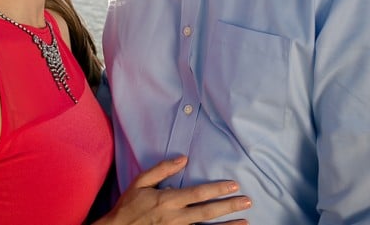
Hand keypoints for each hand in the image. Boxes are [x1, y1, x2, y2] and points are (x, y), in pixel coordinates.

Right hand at [96, 157, 250, 224]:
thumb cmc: (129, 204)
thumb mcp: (140, 182)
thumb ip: (161, 169)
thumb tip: (182, 159)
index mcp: (167, 200)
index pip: (198, 193)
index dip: (217, 189)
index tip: (233, 185)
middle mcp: (176, 217)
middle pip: (208, 211)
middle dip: (229, 206)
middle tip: (248, 201)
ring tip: (246, 221)